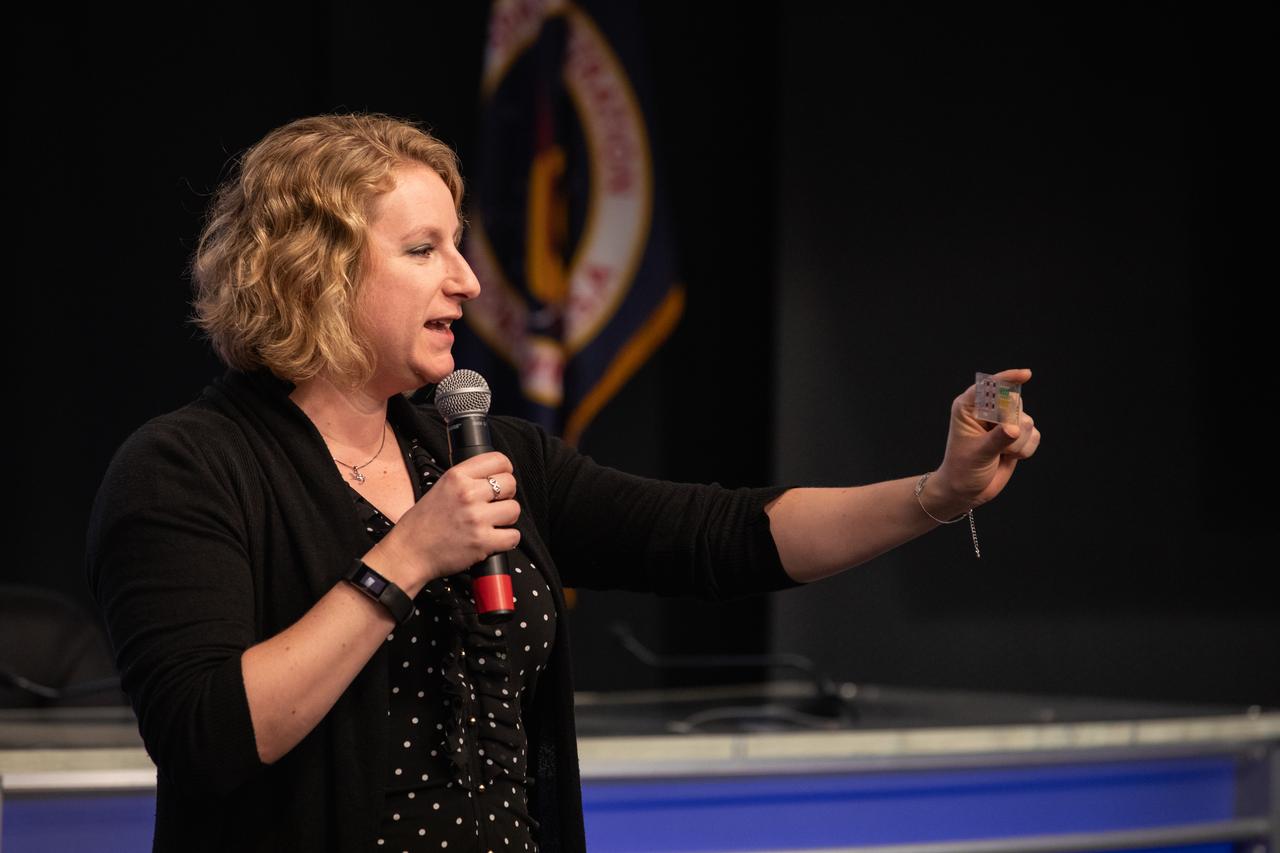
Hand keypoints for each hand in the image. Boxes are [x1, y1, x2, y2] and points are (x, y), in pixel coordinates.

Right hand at [368, 451, 520, 588]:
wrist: (408, 553)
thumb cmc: (421, 525)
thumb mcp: (440, 488)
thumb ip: (465, 480)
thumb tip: (491, 477)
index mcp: (456, 477)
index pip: (498, 460)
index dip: (505, 470)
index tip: (502, 478)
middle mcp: (468, 494)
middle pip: (511, 484)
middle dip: (506, 495)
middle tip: (494, 505)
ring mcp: (476, 518)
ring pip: (514, 510)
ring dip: (507, 519)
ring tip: (491, 524)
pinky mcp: (482, 542)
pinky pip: (513, 536)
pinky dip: (507, 540)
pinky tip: (494, 539)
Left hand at [927, 368, 1040, 514]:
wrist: (967, 490)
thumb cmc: (963, 469)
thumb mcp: (978, 453)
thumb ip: (998, 439)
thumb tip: (1015, 428)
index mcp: (969, 407)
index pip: (990, 386)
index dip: (1008, 378)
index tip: (1026, 375)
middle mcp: (987, 411)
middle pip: (1015, 403)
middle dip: (1012, 426)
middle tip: (998, 444)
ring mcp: (1004, 422)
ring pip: (1027, 421)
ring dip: (1018, 443)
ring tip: (1001, 454)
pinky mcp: (1017, 435)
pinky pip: (1035, 435)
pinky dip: (1026, 449)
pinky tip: (1009, 457)